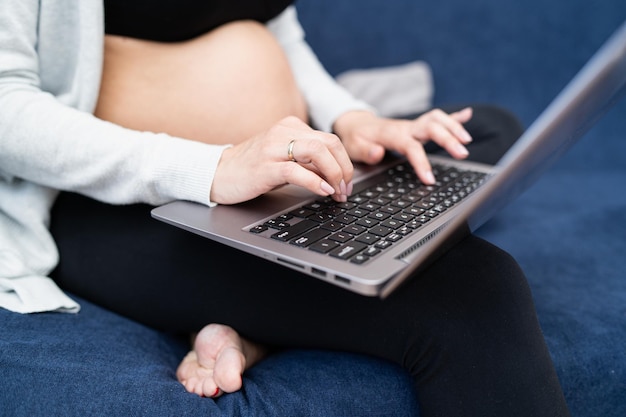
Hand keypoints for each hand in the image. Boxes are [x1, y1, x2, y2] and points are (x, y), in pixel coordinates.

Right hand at [211, 116, 353, 204]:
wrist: (217, 173)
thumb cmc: (252, 168)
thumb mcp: (284, 158)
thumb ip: (308, 161)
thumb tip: (337, 175)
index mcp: (291, 126)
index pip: (331, 140)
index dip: (345, 163)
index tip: (347, 184)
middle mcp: (283, 132)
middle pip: (330, 143)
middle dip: (344, 169)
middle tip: (345, 191)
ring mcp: (273, 148)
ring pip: (318, 152)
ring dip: (334, 174)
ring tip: (336, 192)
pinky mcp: (265, 167)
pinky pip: (297, 171)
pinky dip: (315, 182)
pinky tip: (322, 192)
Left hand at [333, 108, 472, 183]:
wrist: (355, 123)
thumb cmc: (356, 138)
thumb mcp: (354, 147)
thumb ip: (366, 151)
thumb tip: (378, 153)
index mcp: (392, 135)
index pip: (411, 147)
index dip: (421, 162)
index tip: (430, 180)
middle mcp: (406, 128)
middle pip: (431, 128)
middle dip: (448, 139)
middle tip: (463, 153)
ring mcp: (413, 125)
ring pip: (437, 119)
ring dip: (454, 127)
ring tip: (467, 140)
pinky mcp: (417, 125)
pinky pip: (437, 118)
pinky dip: (453, 116)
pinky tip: (467, 115)